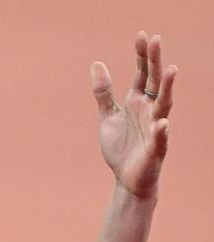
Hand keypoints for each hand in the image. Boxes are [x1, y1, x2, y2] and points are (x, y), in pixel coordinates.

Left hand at [90, 31, 177, 199]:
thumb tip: (96, 63)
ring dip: (168, 88)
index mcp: (137, 102)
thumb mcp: (107, 116)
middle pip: (155, 82)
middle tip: (156, 40)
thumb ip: (103, 92)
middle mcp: (149, 111)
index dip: (141, 56)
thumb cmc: (121, 146)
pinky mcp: (156, 149)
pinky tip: (162, 123)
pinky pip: (160, 139)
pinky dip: (161, 131)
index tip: (141, 35)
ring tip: (171, 70)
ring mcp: (155, 128)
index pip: (142, 74)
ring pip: (164, 106)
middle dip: (155, 62)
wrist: (126, 179)